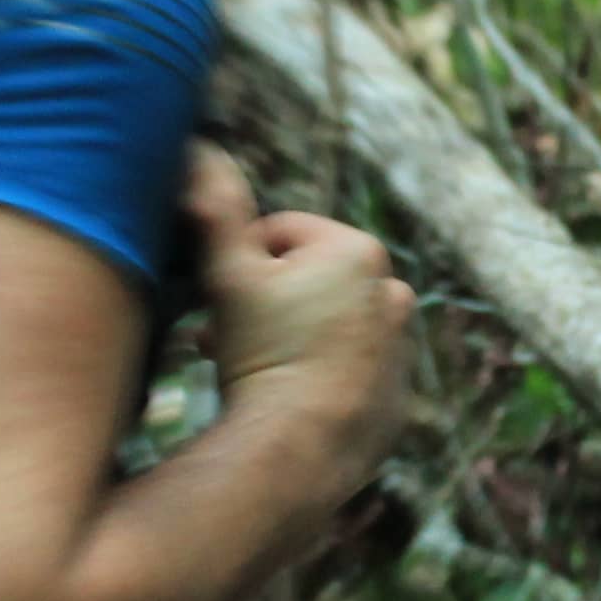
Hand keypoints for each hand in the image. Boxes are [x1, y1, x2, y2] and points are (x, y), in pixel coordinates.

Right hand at [188, 146, 413, 496]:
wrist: (301, 446)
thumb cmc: (263, 353)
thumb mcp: (228, 275)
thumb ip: (216, 211)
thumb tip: (201, 154)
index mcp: (359, 251)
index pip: (279, 235)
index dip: (239, 264)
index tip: (220, 299)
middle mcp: (392, 292)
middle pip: (305, 281)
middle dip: (263, 302)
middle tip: (222, 336)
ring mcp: (399, 347)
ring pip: (323, 325)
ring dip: (287, 336)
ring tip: (248, 367)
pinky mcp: (396, 395)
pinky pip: (344, 370)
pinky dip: (316, 375)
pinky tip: (284, 396)